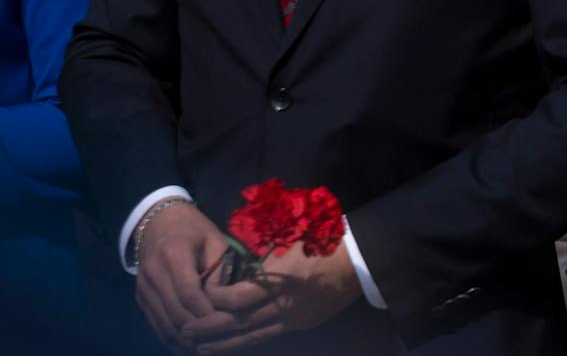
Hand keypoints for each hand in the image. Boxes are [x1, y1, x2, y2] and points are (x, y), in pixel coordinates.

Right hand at [131, 201, 229, 352]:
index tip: (226, 323)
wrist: (159, 223)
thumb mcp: (215, 242)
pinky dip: (172, 338)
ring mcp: (143, 288)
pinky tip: (189, 346)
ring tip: (207, 349)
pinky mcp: (141, 299)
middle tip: (222, 340)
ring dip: (185, 340)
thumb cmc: (195, 231)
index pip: (189, 292)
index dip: (207, 312)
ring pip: (164, 323)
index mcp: (174, 253)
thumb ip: (220, 271)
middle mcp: (153, 273)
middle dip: (199, 330)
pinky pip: (156, 324)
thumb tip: (225, 304)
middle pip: (175, 312)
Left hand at [182, 242, 362, 351]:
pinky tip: (231, 343)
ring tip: (199, 347)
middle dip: (208, 328)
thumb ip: (261, 254)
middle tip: (185, 331)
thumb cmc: (324, 241)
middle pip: (238, 322)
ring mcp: (294, 318)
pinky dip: (245, 341)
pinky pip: (268, 335)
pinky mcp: (302, 324)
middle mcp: (284, 303)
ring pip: (250, 335)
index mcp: (280, 278)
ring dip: (222, 342)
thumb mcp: (290, 240)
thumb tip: (233, 263)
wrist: (362, 259)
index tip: (201, 294)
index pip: (236, 298)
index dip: (214, 299)